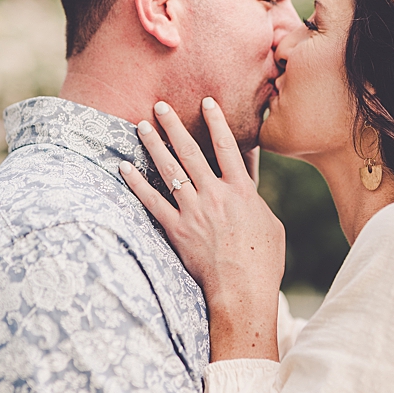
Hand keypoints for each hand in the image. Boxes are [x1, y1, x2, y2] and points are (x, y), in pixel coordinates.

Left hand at [120, 97, 284, 360]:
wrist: (243, 290)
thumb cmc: (263, 262)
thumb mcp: (270, 224)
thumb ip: (255, 199)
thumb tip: (248, 182)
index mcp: (242, 192)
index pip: (228, 148)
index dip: (217, 122)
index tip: (206, 102)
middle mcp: (215, 195)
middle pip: (191, 152)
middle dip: (174, 126)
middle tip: (159, 105)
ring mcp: (194, 211)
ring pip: (169, 171)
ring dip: (153, 146)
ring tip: (140, 127)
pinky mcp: (176, 229)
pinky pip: (151, 201)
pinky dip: (136, 183)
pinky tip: (123, 168)